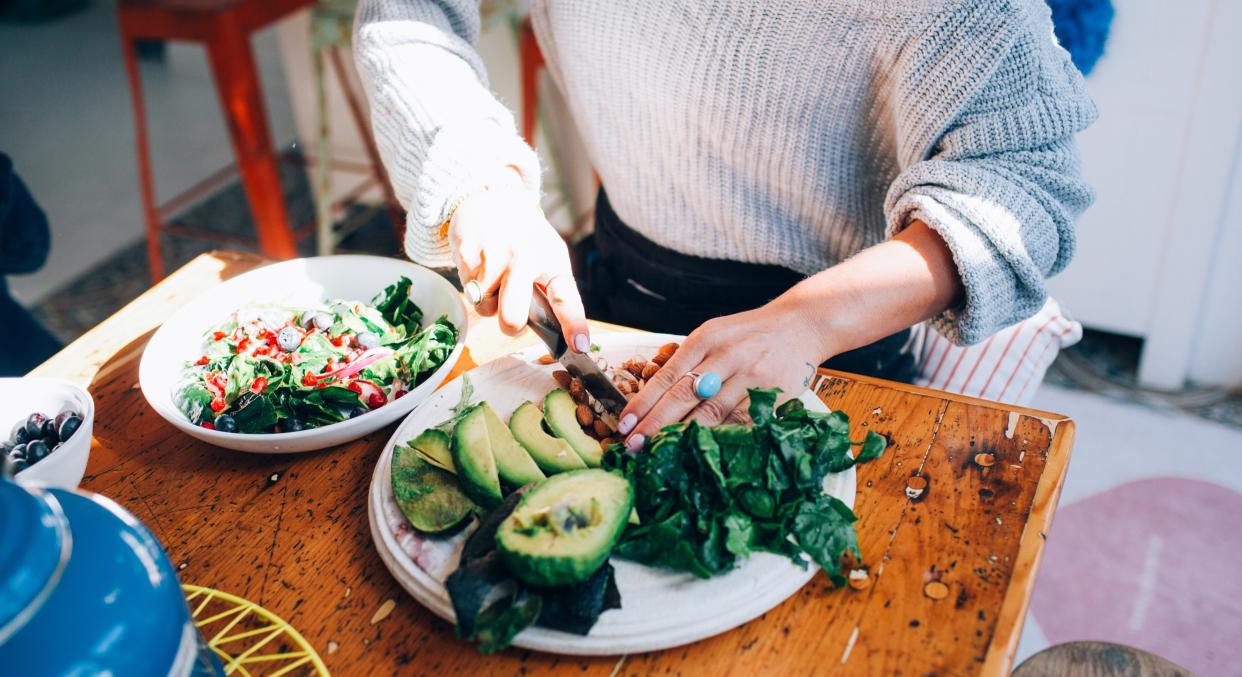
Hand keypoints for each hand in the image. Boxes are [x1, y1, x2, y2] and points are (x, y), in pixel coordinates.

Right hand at [448, 177, 588, 350]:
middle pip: (512, 318)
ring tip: (496, 277)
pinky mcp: (466, 254)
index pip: (565, 297)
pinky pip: (469, 291)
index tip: (579, 345)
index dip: (573, 324)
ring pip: (486, 309)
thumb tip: (556, 332)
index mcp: (551, 260)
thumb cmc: (523, 236)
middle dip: (510, 326)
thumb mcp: (547, 253)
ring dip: (490, 301)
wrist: (488, 196)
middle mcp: (525, 258)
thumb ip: (551, 288)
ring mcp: (494, 255)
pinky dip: (474, 285)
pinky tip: (481, 265)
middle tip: (512, 315)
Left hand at [615, 298, 829, 450]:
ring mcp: (752, 377)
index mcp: (707, 338)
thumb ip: (689, 361)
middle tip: (634, 446)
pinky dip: (720, 439)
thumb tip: (651, 399)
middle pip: (686, 396)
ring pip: (713, 413)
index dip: (644, 401)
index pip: (669, 375)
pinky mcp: (773, 396)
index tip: (625, 424)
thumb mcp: (715, 333)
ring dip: (684, 437)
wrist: (801, 326)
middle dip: (656, 424)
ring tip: (661, 454)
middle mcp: (728, 356)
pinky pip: (742, 423)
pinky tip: (701, 453)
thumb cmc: (749, 334)